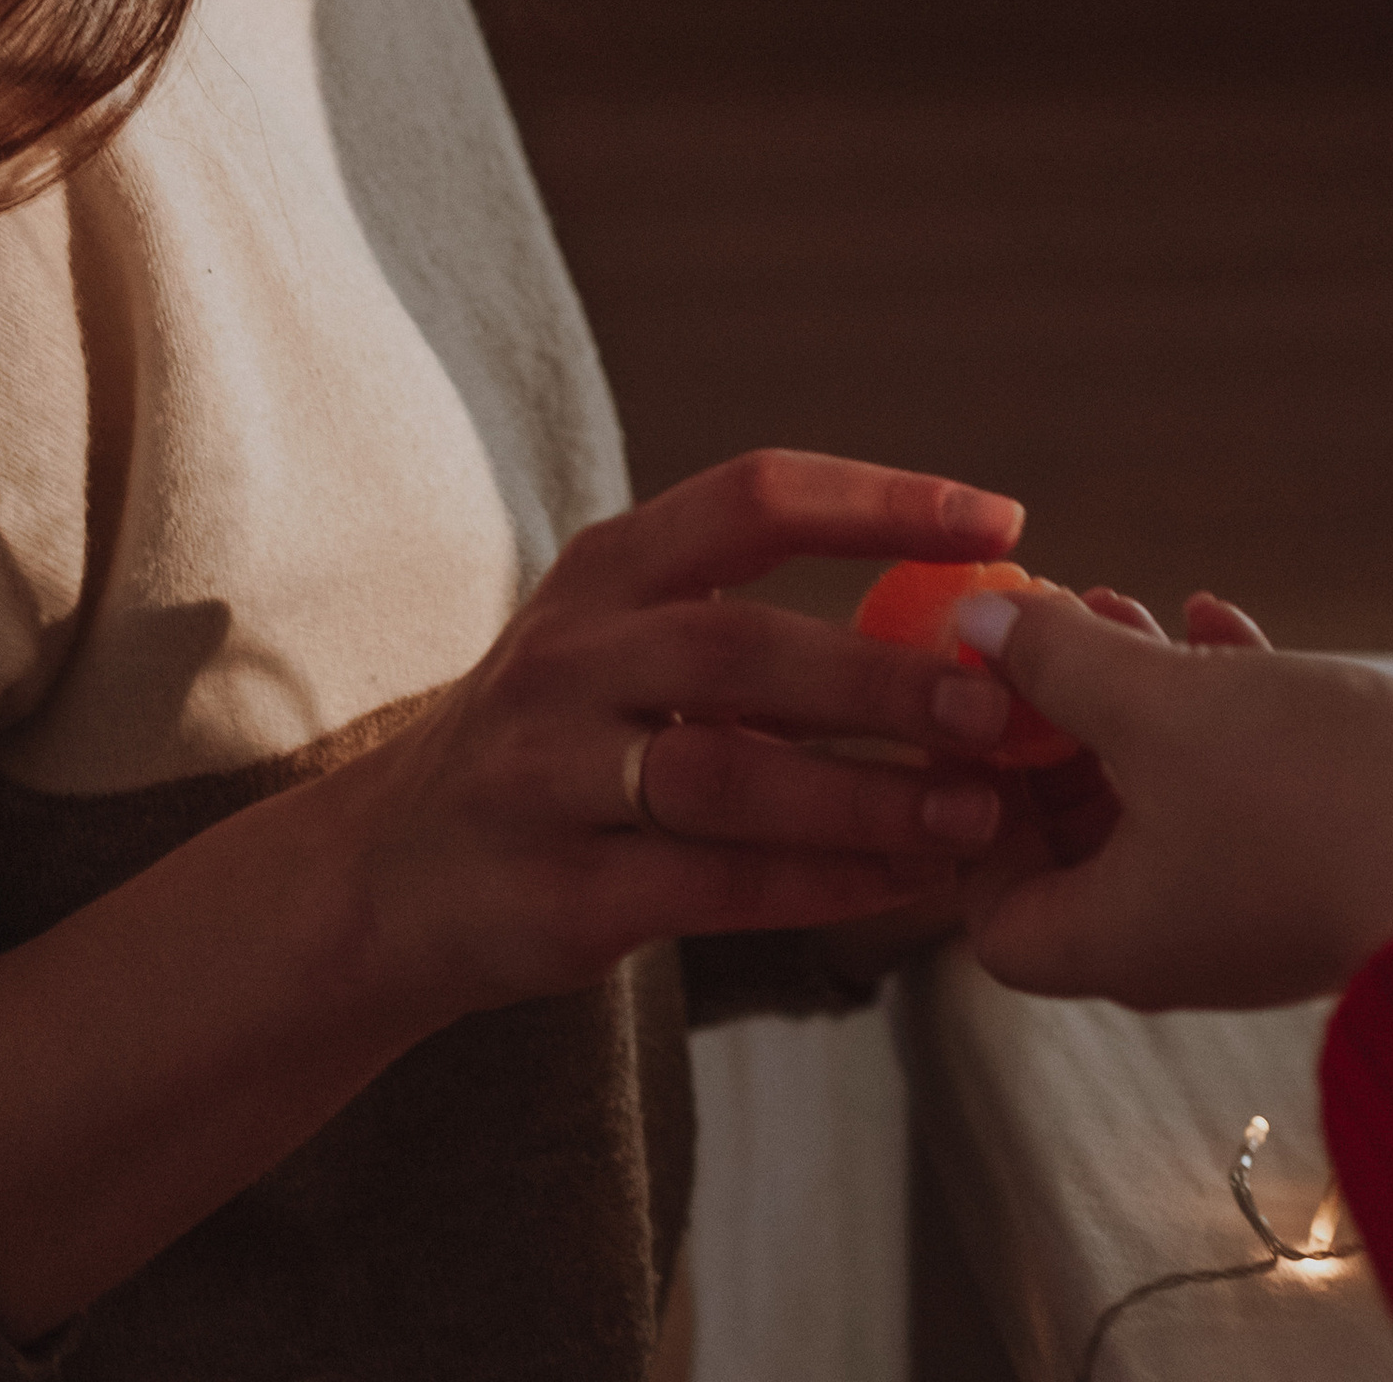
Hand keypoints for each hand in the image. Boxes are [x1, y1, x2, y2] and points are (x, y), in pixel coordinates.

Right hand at [331, 447, 1027, 1028]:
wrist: (393, 869)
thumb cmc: (559, 741)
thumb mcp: (618, 640)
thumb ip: (745, 621)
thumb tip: (956, 626)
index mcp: (605, 570)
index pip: (752, 498)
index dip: (879, 501)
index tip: (999, 520)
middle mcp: (570, 655)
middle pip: (740, 645)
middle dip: (881, 674)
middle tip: (996, 703)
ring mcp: (551, 774)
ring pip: (727, 774)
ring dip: (866, 794)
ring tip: (976, 811)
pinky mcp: (559, 893)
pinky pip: (713, 887)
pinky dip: (824, 885)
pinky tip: (909, 884)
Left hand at [954, 592, 1392, 1009]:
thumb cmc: (1311, 804)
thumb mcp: (1152, 711)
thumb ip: (1057, 665)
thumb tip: (978, 630)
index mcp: (1118, 937)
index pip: (996, 919)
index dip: (966, 819)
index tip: (966, 716)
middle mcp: (1184, 929)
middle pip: (1077, 840)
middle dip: (1051, 726)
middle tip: (1035, 636)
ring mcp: (1262, 885)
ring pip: (1166, 787)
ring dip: (1133, 693)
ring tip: (1115, 602)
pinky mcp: (1331, 837)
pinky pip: (1249, 764)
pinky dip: (1222, 690)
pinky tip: (1218, 613)